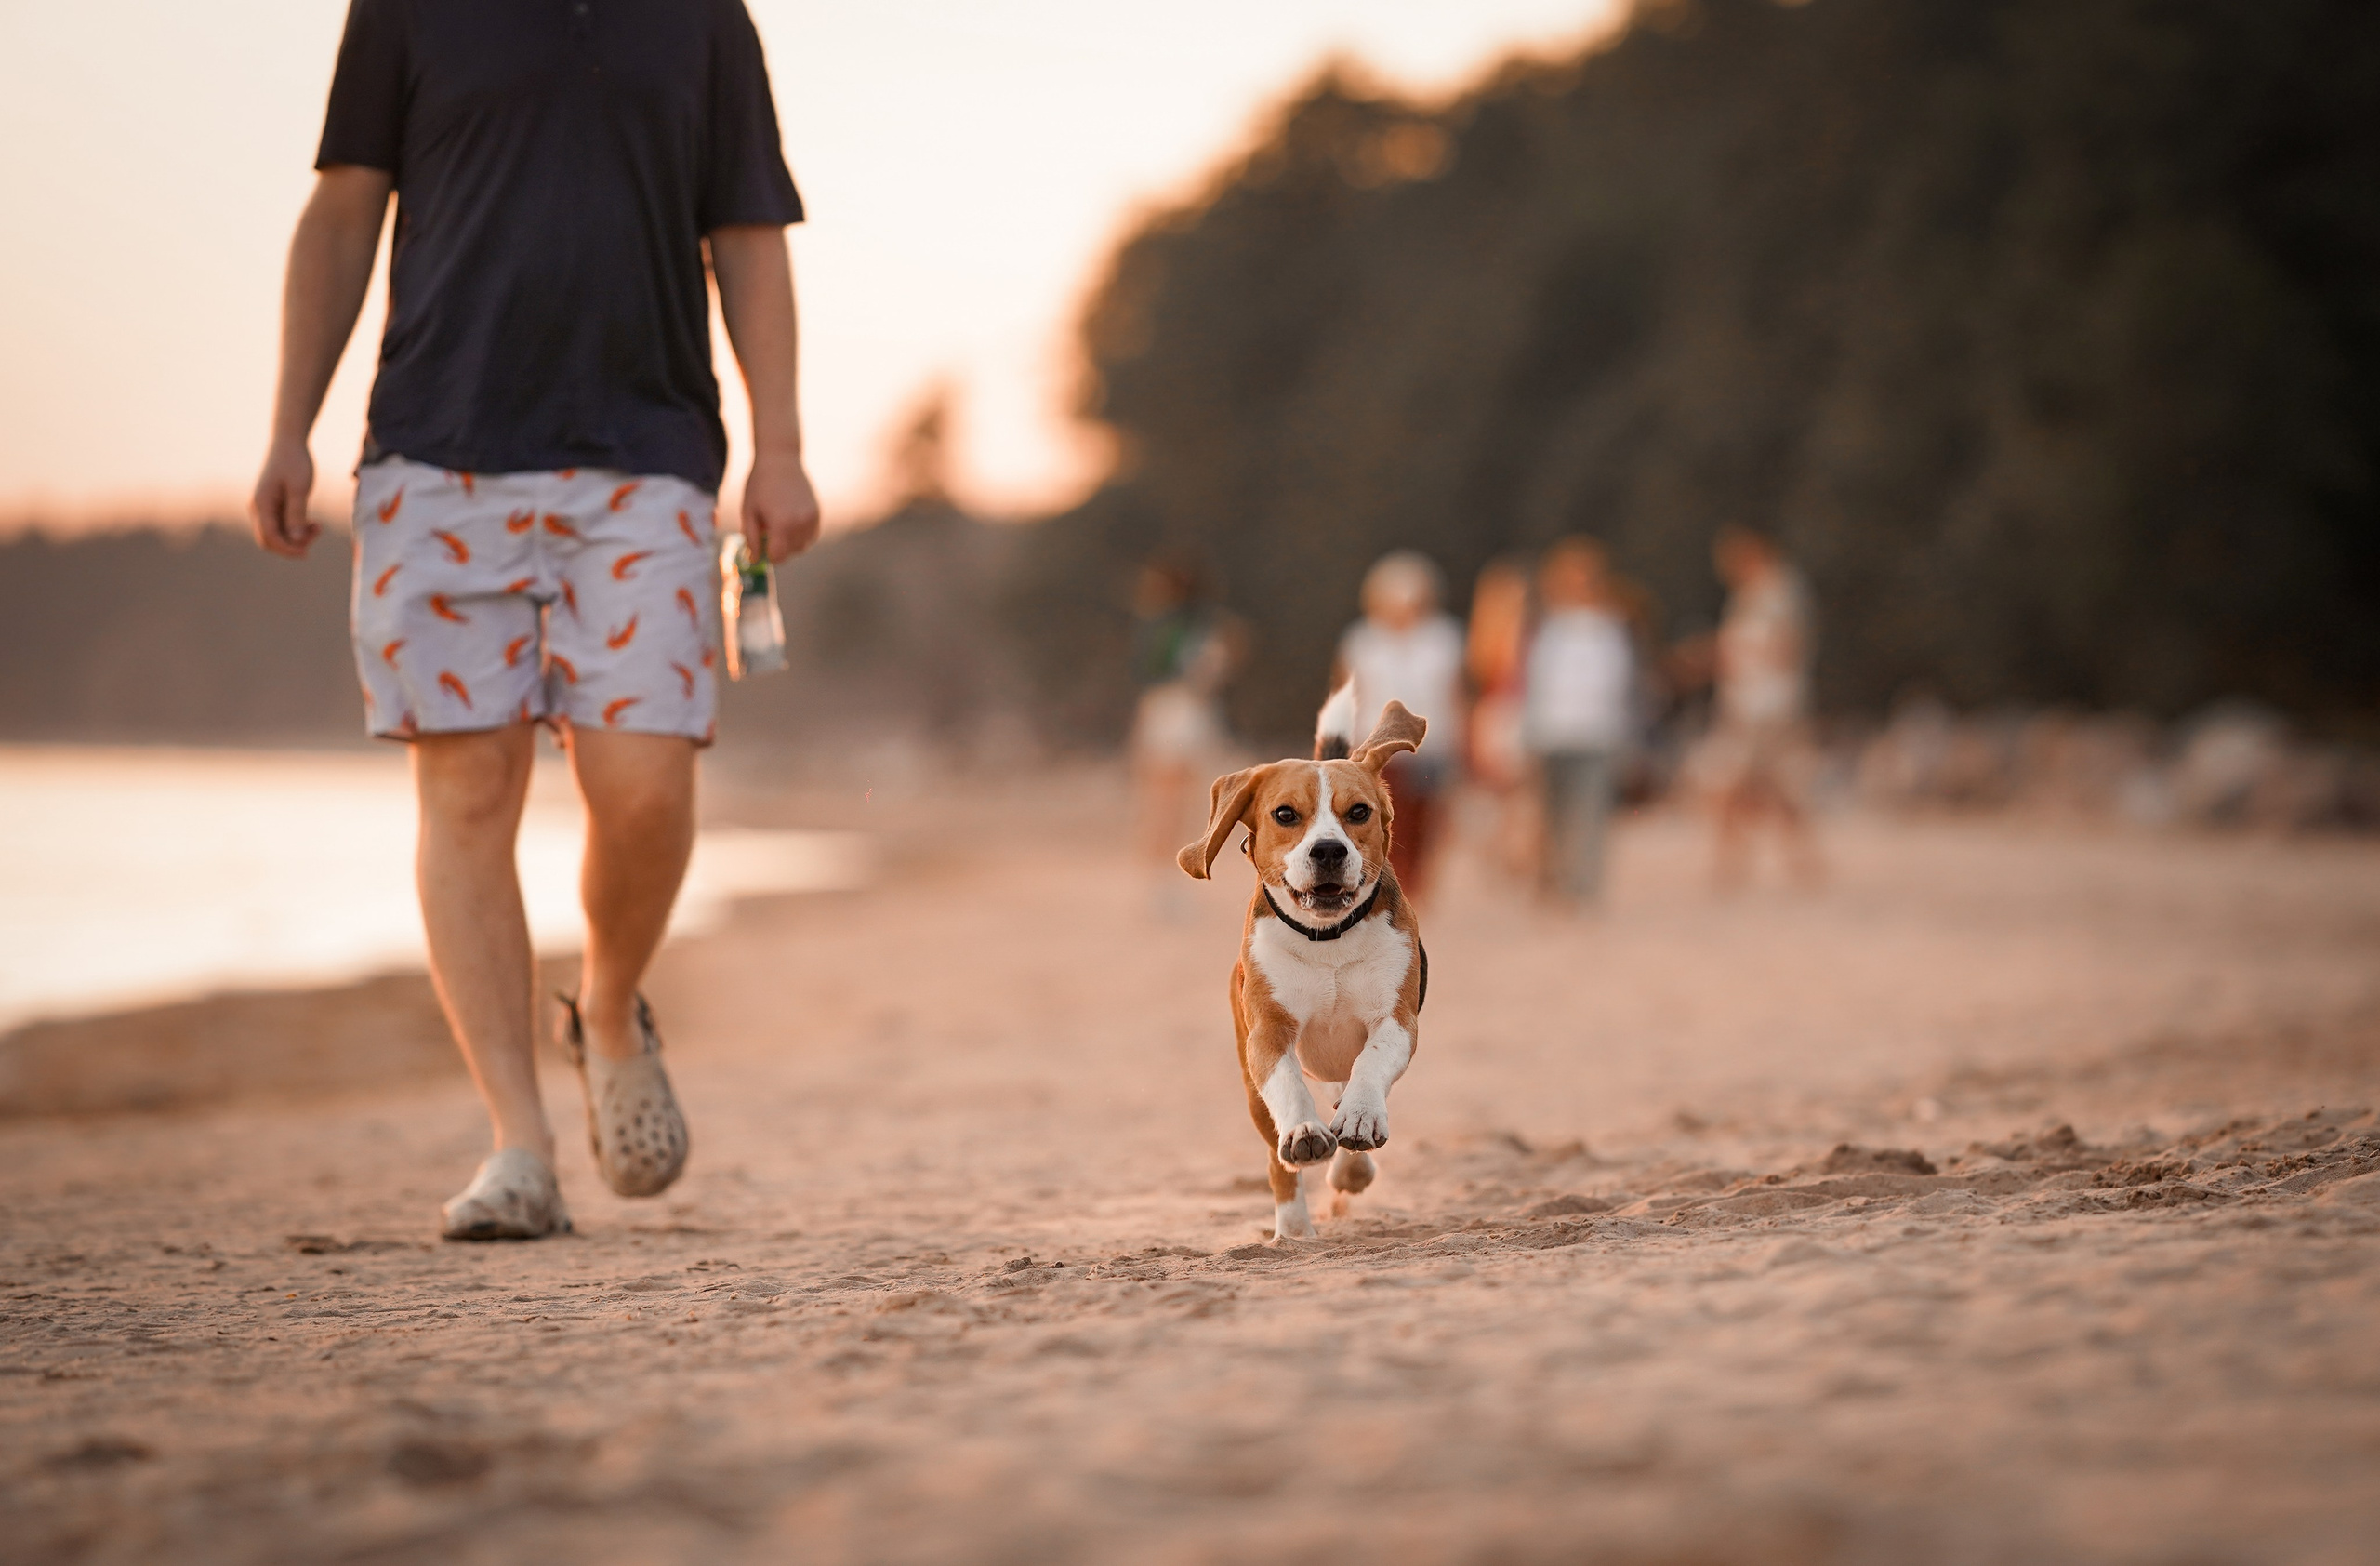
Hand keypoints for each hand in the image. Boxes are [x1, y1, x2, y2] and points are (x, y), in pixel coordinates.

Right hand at [250, 435, 320, 558]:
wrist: (288, 443)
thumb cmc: (295, 462)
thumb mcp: (300, 488)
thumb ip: (297, 514)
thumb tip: (295, 540)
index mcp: (261, 504)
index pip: (269, 537)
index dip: (287, 549)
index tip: (306, 553)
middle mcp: (259, 508)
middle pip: (270, 540)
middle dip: (292, 544)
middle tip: (316, 533)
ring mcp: (265, 508)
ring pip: (278, 534)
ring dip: (297, 537)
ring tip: (317, 526)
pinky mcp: (274, 506)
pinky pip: (283, 526)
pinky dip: (297, 529)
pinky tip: (313, 524)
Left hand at [743, 447, 820, 562]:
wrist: (780, 459)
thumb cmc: (759, 484)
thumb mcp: (748, 511)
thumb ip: (751, 538)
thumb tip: (754, 560)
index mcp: (782, 525)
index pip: (777, 557)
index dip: (766, 555)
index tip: (760, 546)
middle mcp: (801, 524)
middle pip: (790, 553)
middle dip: (778, 549)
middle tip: (767, 533)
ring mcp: (812, 519)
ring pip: (802, 547)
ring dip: (790, 544)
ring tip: (778, 526)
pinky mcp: (817, 513)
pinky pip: (811, 536)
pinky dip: (801, 536)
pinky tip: (790, 522)